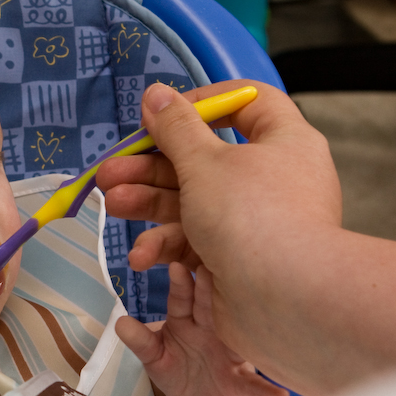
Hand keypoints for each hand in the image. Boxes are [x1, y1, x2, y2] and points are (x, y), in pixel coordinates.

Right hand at [96, 79, 341, 274]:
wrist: (285, 301)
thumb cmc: (253, 216)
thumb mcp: (205, 161)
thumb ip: (174, 127)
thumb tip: (156, 93)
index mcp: (282, 140)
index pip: (247, 103)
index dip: (201, 103)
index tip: (161, 115)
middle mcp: (271, 178)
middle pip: (202, 158)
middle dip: (149, 166)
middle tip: (110, 170)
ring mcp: (252, 221)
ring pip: (190, 202)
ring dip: (146, 202)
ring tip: (110, 202)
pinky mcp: (235, 257)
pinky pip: (195, 240)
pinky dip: (166, 245)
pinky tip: (140, 254)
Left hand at [116, 262, 288, 395]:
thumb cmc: (176, 368)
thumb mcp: (153, 356)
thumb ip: (140, 341)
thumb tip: (119, 323)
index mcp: (186, 319)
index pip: (182, 299)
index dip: (180, 285)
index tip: (176, 266)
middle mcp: (210, 329)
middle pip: (210, 308)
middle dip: (209, 291)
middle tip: (211, 269)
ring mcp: (227, 352)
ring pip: (237, 337)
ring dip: (245, 327)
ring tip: (253, 311)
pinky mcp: (238, 379)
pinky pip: (252, 383)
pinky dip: (265, 389)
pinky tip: (280, 394)